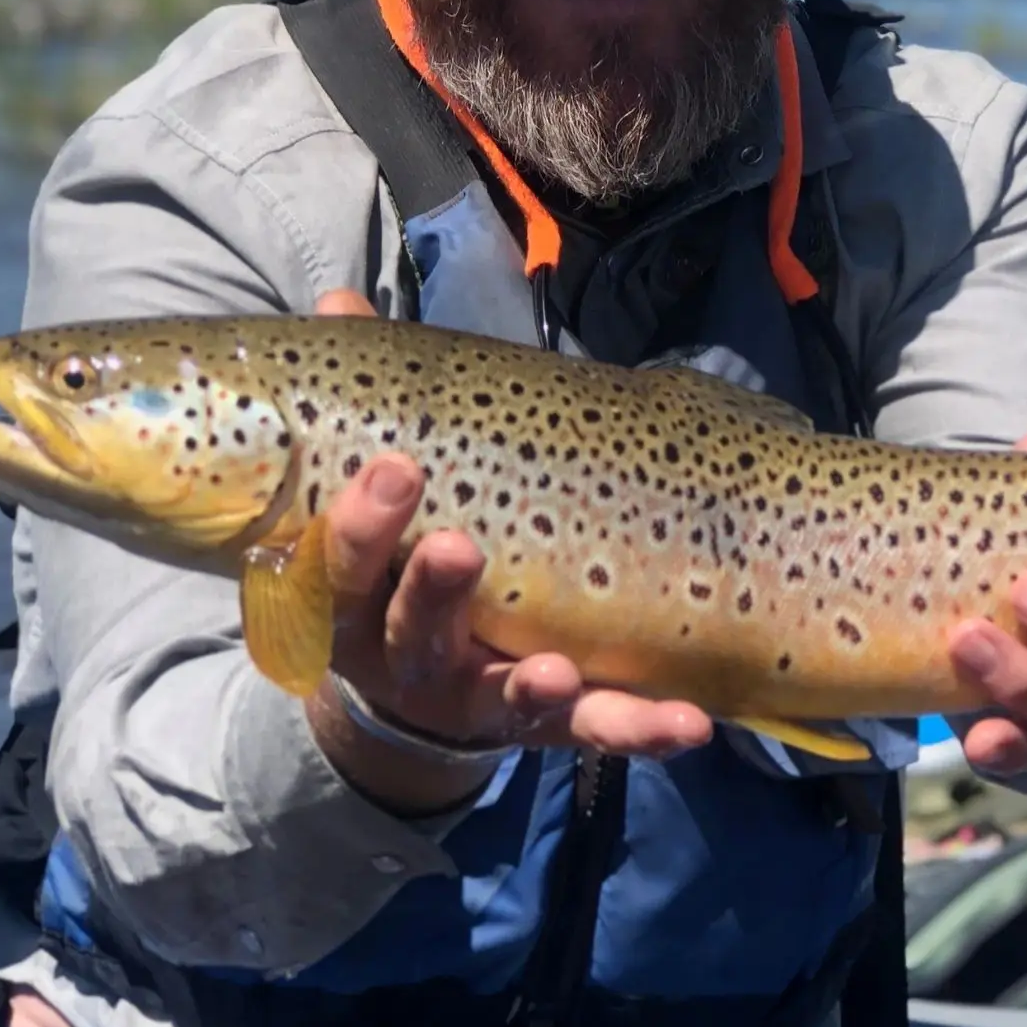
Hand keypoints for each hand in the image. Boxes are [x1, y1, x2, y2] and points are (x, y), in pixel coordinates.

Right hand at [300, 289, 711, 814]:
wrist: (412, 696)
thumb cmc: (397, 560)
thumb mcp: (374, 496)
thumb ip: (367, 403)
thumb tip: (339, 298)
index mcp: (350, 595)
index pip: (338, 563)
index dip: (360, 522)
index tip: (396, 467)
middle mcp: (403, 655)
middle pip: (409, 631)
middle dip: (431, 591)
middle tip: (460, 548)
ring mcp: (477, 697)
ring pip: (497, 697)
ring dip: (528, 684)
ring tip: (553, 669)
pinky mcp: (547, 725)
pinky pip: (595, 729)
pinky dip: (638, 728)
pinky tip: (687, 722)